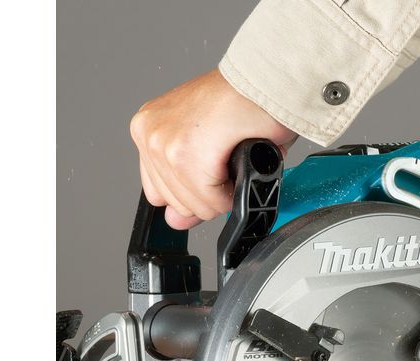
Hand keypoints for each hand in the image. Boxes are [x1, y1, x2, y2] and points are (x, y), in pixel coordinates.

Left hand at [130, 69, 297, 229]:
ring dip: (224, 189)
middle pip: (177, 203)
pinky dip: (233, 190)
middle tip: (226, 156)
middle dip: (210, 190)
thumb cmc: (245, 100)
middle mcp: (149, 132)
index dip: (192, 190)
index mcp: (149, 127)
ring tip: (233, 153)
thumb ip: (185, 189)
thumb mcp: (206, 146)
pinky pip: (211, 200)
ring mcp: (163, 142)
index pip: (158, 192)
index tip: (211, 172)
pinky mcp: (184, 151)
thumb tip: (175, 222)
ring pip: (195, 205)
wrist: (269, 80)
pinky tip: (238, 159)